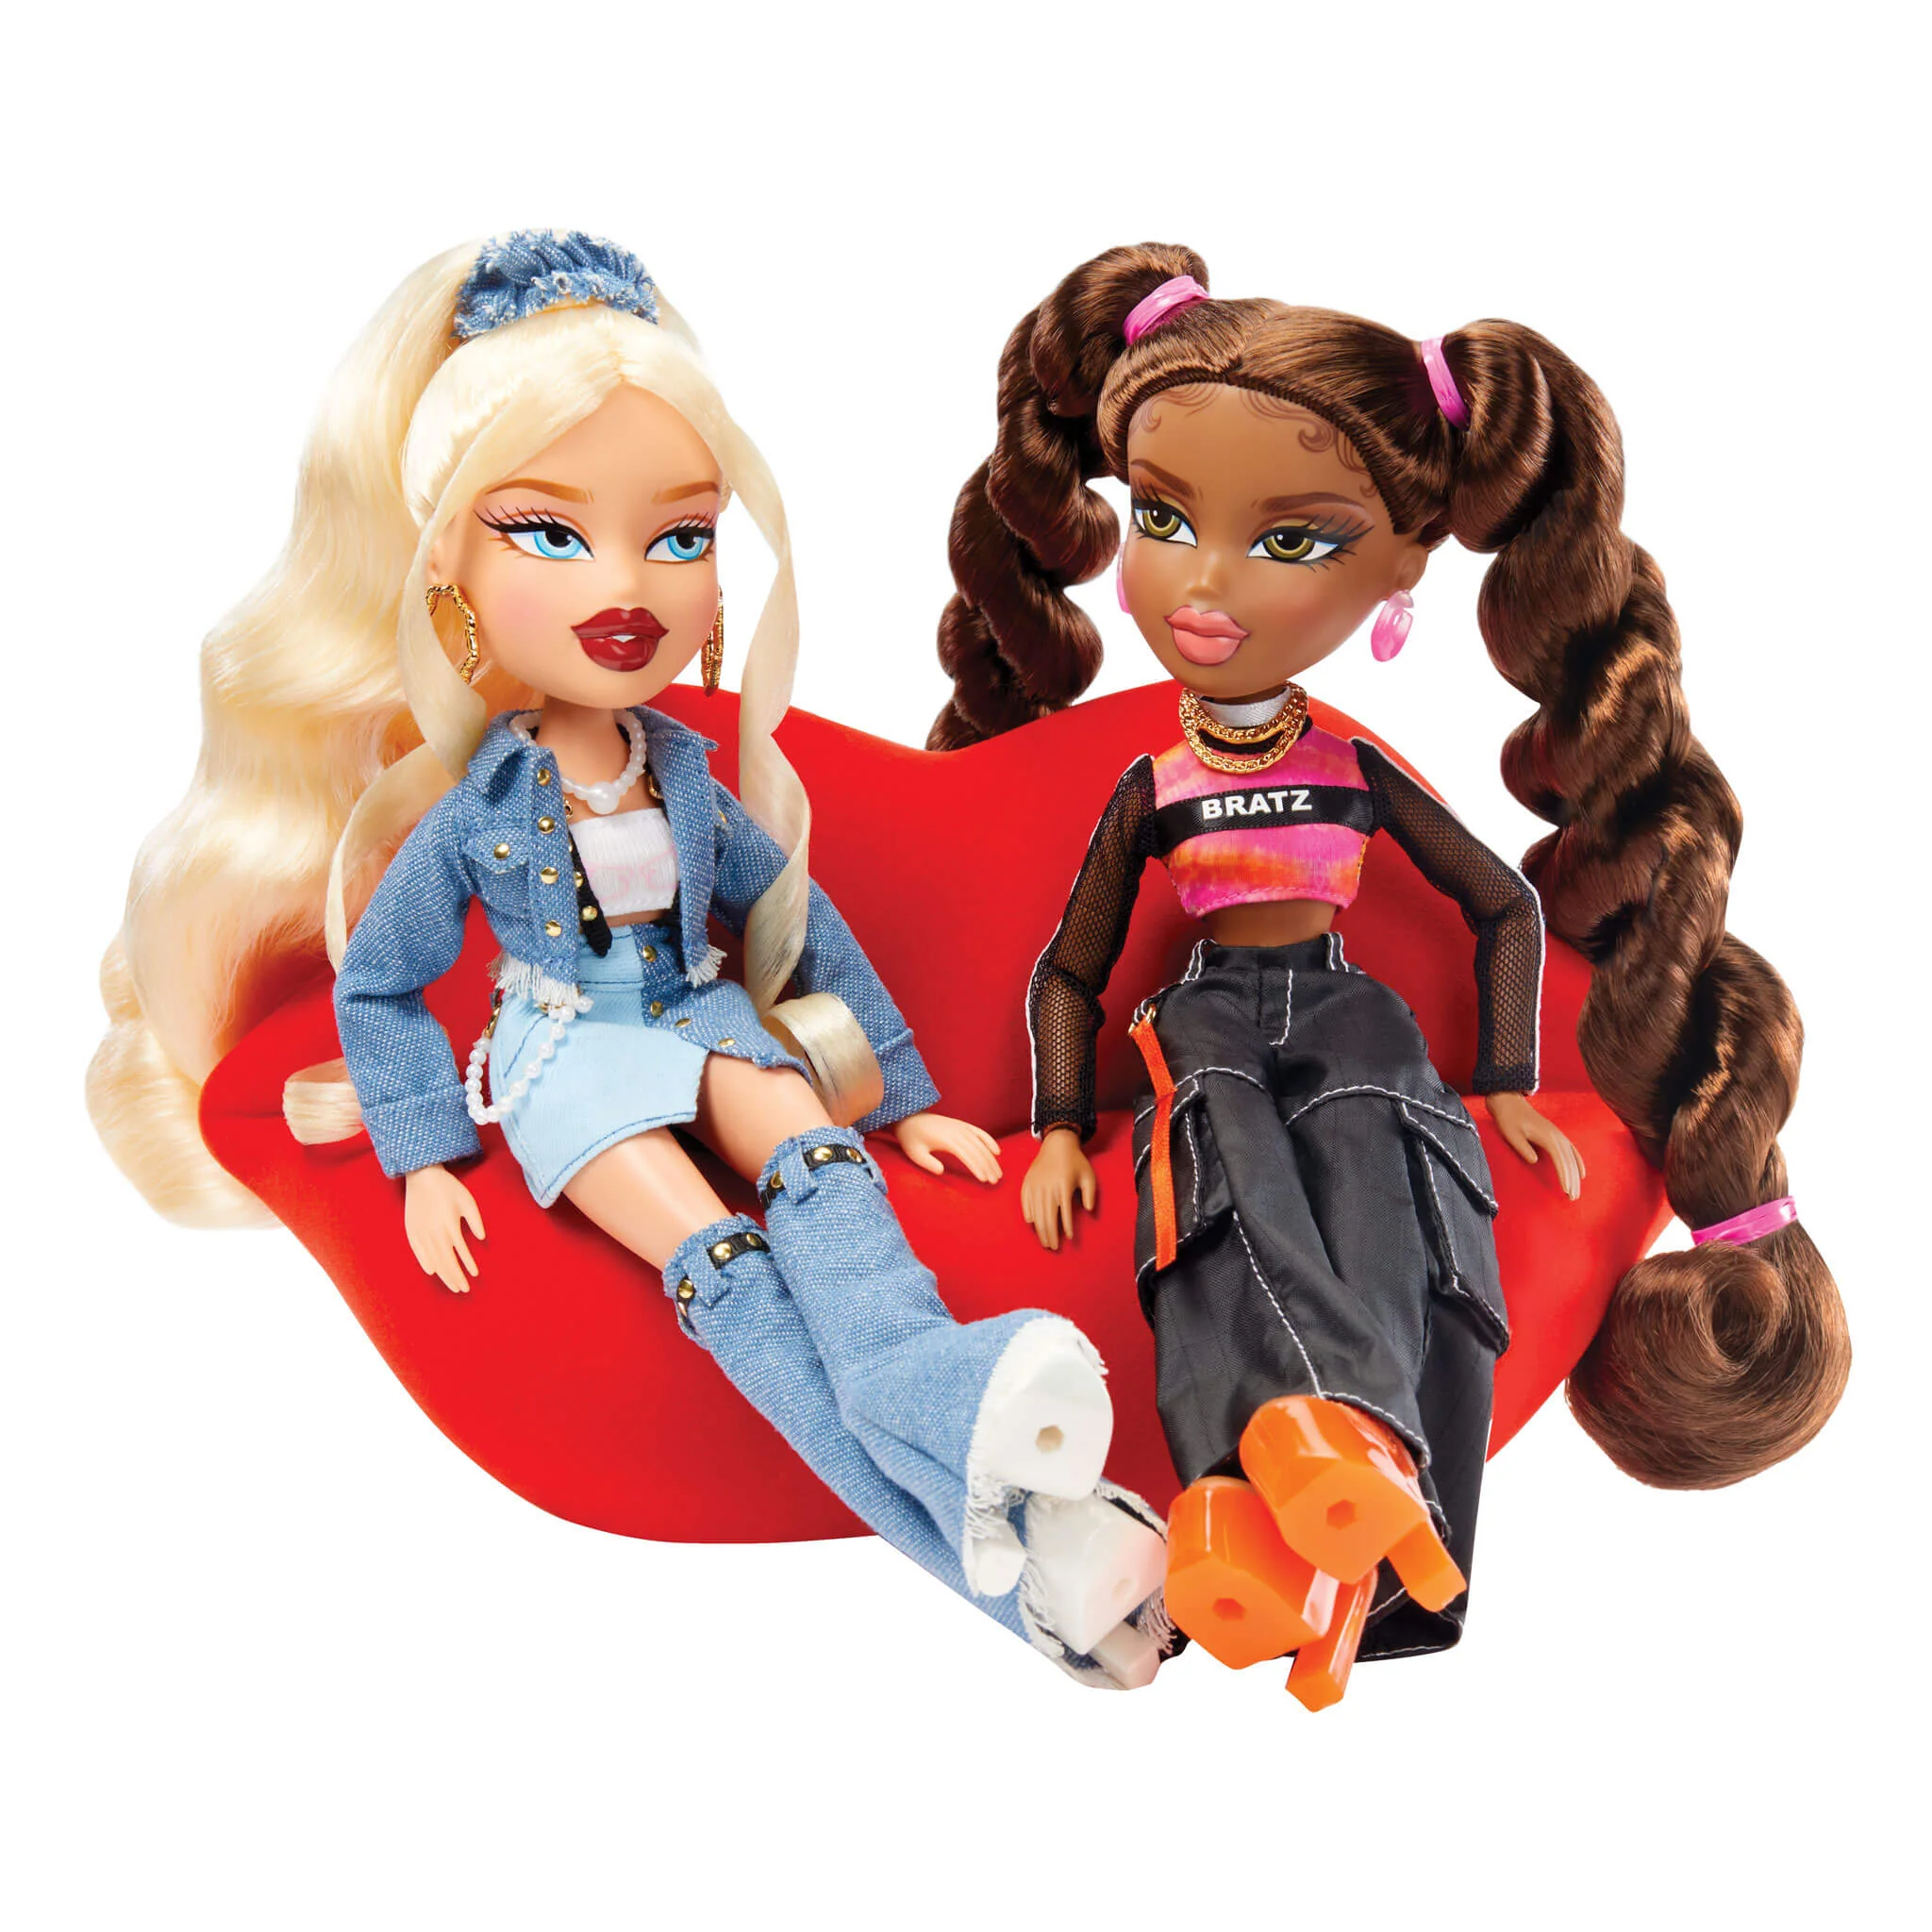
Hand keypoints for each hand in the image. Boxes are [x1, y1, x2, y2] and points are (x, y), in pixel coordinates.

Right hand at [403, 1164, 485, 1291]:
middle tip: (463, 1289)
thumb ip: (476, 1221)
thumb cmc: (449, 1188)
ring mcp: (420, 1233)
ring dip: (443, 1274)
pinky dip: (425, 1262)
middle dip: (455, 1278)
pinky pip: (418, 1252)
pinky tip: (432, 1271)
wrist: (422, 1176)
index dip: (466, 1267)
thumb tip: (482, 1239)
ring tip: (452, 1286)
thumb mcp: (468, 1201)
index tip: (474, 1277)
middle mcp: (434, 1233)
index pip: (459, 1254)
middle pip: (445, 1262)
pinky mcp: (411, 1231)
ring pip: (432, 1260)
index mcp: (449, 1227)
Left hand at [893, 1112, 1002, 1184]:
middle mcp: (957, 1132)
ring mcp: (961, 1127)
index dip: (977, 1167)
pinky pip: (979, 1132)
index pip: (967, 1155)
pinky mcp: (962, 1125)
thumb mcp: (914, 1153)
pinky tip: (997, 1152)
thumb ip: (927, 1163)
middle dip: (988, 1166)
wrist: (909, 1118)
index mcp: (947, 1139)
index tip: (984, 1180)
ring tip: (998, 1173)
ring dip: (991, 1158)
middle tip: (995, 1181)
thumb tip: (941, 1171)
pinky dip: (989, 1141)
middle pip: (978, 1150)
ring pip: (981, 1143)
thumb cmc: (911, 1138)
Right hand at [1021, 1128, 1097, 1250]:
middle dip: (1050, 1235)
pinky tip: (1033, 1224)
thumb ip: (1091, 1194)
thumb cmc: (1075, 1161)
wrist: (1057, 1143)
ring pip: (1036, 1214)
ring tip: (1044, 1241)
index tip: (1069, 1239)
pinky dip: (1029, 1215)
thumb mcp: (1089, 1175)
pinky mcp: (1027, 1184)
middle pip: (1047, 1218)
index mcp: (1063, 1186)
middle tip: (1053, 1247)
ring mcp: (1035, 1186)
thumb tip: (1089, 1210)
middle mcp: (1047, 1187)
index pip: (1064, 1213)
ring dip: (1040, 1230)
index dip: (1066, 1228)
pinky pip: (1025, 1203)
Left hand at [1483, 1093, 1585, 1199]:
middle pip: (1569, 1162)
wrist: (1510, 1103)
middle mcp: (1558, 1136)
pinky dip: (1579, 1163)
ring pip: (1572, 1158)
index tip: (1566, 1191)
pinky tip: (1583, 1174)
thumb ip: (1523, 1148)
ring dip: (1576, 1176)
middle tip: (1572, 1199)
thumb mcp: (1511, 1134)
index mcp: (1548, 1136)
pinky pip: (1572, 1151)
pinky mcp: (1557, 1135)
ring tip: (1576, 1193)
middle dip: (1572, 1181)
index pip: (1560, 1160)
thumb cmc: (1508, 1119)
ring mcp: (1559, 1135)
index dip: (1564, 1176)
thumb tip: (1534, 1161)